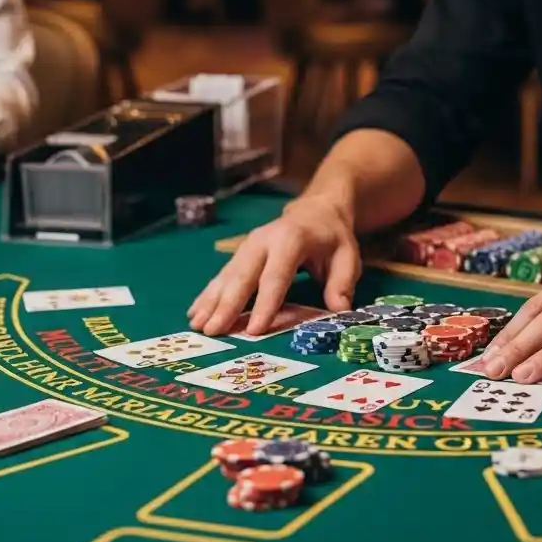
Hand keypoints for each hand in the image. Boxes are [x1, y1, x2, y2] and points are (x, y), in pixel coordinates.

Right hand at [188, 194, 360, 337]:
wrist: (316, 210)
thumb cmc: (332, 238)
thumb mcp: (347, 256)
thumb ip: (342, 283)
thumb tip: (338, 311)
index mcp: (291, 239)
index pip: (276, 275)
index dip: (266, 303)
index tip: (255, 329)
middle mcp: (264, 240)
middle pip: (243, 275)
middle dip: (227, 304)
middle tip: (213, 331)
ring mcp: (248, 246)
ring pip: (227, 276)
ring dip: (211, 301)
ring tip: (197, 325)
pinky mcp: (240, 254)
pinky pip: (222, 276)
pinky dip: (208, 294)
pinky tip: (194, 312)